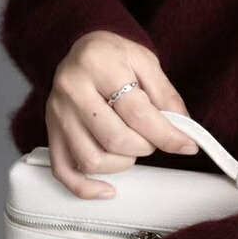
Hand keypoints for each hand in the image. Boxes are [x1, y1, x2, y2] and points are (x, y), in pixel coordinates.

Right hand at [46, 30, 198, 198]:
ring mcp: (57, 114)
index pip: (137, 112)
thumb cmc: (114, 54)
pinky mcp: (51, 133)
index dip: (166, 134)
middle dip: (146, 146)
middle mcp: (72, 90)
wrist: (81, 49)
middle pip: (115, 139)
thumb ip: (166, 95)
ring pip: (92, 160)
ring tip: (133, 146)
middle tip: (154, 137)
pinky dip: (86, 188)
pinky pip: (63, 171)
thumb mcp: (145, 61)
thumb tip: (183, 129)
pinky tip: (107, 189)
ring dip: (123, 163)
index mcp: (98, 66)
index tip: (186, 145)